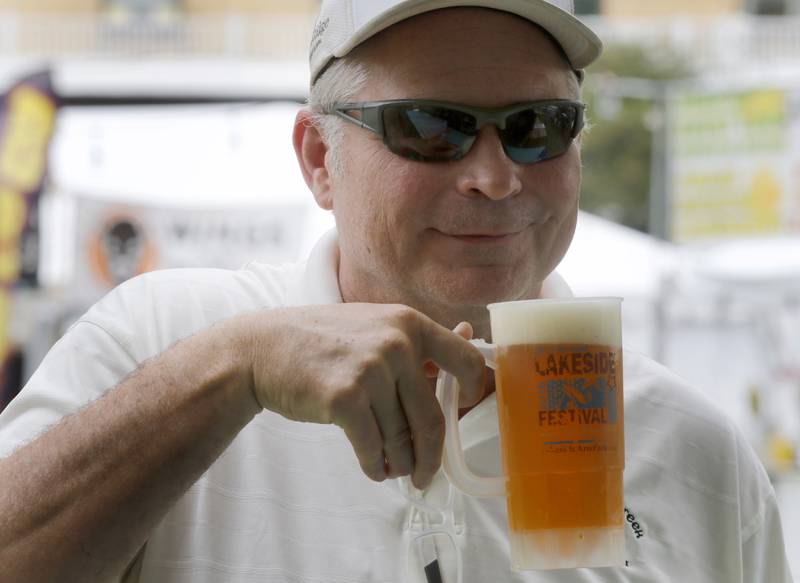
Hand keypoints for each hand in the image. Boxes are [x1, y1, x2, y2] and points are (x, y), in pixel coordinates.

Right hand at [238, 304, 484, 488]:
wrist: (263, 348)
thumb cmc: (322, 341)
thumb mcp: (374, 326)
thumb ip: (418, 342)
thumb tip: (469, 338)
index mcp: (410, 323)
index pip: (466, 360)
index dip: (475, 393)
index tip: (464, 412)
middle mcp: (396, 343)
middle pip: (434, 417)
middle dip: (431, 455)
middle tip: (426, 474)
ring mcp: (371, 370)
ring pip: (402, 438)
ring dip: (400, 463)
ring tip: (392, 468)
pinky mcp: (345, 398)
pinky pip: (373, 447)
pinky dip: (375, 466)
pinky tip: (373, 468)